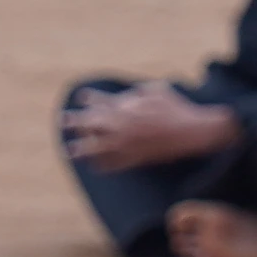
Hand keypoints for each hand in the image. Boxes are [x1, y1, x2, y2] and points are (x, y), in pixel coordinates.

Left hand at [60, 84, 239, 170]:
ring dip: (81, 148)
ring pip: (96, 147)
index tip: (80, 97)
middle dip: (77, 122)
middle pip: (92, 123)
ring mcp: (126, 143)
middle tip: (64, 121)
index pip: (101, 101)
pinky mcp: (134, 158)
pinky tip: (94, 166)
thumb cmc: (177, 108)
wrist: (191, 131)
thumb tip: (131, 92)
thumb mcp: (157, 90)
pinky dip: (102, 165)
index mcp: (127, 106)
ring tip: (69, 150)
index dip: (89, 98)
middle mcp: (122, 124)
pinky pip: (112, 164)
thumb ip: (140, 91)